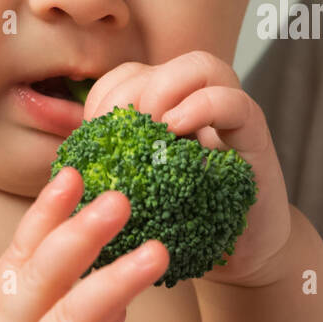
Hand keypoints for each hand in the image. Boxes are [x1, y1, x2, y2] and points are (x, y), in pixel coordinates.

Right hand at [0, 167, 168, 321]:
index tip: (75, 171)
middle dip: (81, 234)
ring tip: (156, 254)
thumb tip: (110, 272)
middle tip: (121, 198)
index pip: (23, 253)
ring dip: (113, 286)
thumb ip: (58, 303)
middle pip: (43, 277)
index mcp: (2, 314)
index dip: (48, 212)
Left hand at [84, 50, 292, 286]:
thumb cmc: (184, 226)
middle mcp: (200, 104)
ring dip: (165, 90)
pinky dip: (203, 106)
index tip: (92, 132)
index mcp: (168, 111)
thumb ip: (113, 168)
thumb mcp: (140, 193)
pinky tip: (178, 129)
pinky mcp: (255, 138)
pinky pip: (235, 102)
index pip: (130, 75)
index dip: (105, 94)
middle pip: (161, 65)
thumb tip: (67, 162)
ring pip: (202, 66)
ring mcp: (231, 117)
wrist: (240, 257)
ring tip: (151, 128)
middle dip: (130, 93)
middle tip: (119, 134)